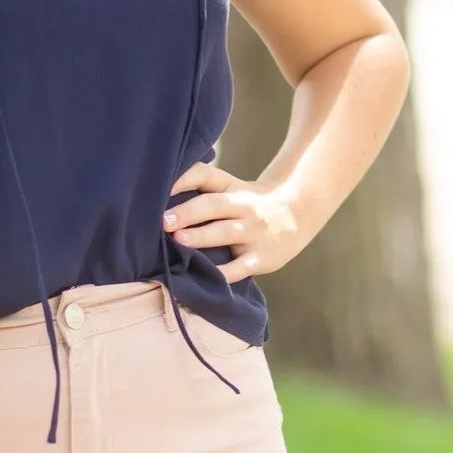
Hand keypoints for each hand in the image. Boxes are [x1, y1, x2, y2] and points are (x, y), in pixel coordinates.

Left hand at [163, 161, 313, 284]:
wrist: (298, 213)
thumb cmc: (247, 203)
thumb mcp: (230, 188)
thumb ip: (201, 189)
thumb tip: (154, 197)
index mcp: (230, 187)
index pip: (205, 175)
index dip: (184, 178)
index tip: (162, 184)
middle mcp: (243, 206)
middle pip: (214, 205)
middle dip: (188, 212)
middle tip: (163, 221)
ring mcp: (254, 232)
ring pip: (226, 233)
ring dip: (201, 237)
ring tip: (179, 240)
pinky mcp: (262, 257)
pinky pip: (241, 267)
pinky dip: (224, 274)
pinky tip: (206, 277)